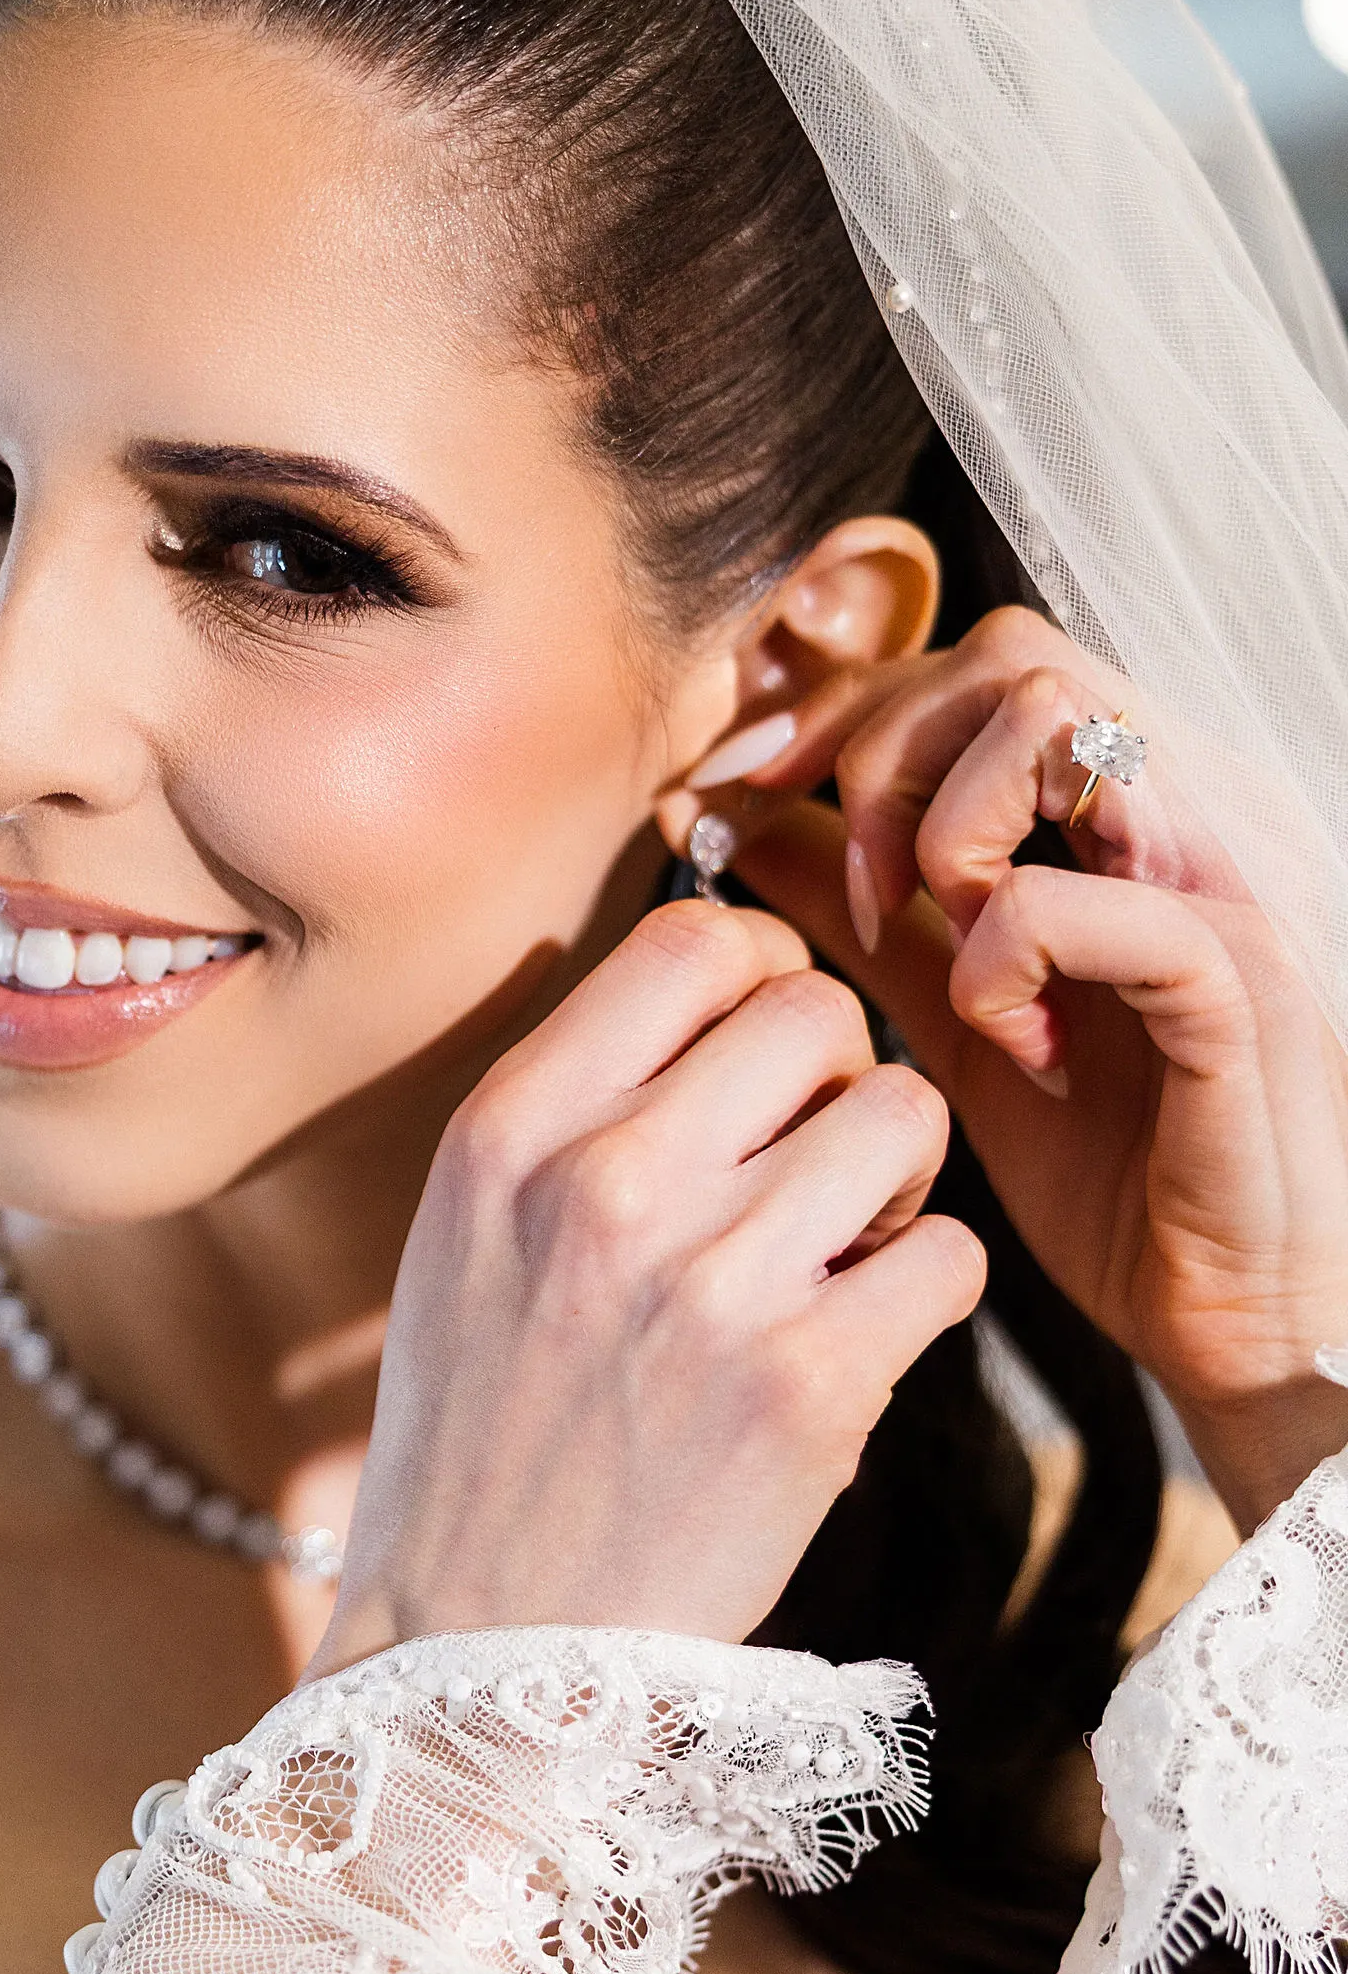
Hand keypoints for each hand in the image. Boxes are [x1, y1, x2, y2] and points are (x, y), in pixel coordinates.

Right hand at [312, 901, 983, 1671]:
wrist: (478, 1645)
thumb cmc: (482, 1431)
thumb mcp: (466, 1231)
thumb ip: (569, 1102)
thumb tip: (708, 973)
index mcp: (510, 1131)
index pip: (695, 940)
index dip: (760, 974)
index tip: (760, 1051)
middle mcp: (604, 1184)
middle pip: (817, 1012)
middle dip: (839, 1077)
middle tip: (808, 1168)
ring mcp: (710, 1285)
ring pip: (907, 1115)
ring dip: (895, 1179)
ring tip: (839, 1253)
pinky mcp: (807, 1389)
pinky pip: (950, 1256)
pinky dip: (924, 1290)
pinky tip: (858, 1337)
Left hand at [708, 607, 1347, 1531]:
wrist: (1235, 1316)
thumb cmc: (1116, 1175)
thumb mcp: (952, 1014)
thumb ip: (861, 906)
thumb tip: (734, 815)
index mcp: (1134, 812)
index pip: (981, 660)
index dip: (845, 709)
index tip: (745, 794)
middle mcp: (1195, 814)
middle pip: (1014, 657)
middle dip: (885, 758)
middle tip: (853, 900)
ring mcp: (1227, 884)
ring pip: (1061, 724)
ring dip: (949, 836)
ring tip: (940, 955)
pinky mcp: (1240, 985)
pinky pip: (1082, 900)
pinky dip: (1002, 958)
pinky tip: (1015, 1046)